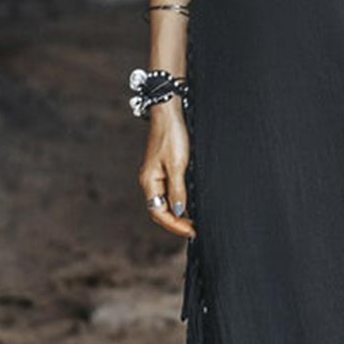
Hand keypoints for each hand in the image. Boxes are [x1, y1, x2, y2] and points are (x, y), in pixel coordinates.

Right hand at [137, 102, 195, 238]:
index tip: (191, 231)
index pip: (159, 212)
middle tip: (194, 229)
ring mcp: (156, 175)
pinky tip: (189, 204)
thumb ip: (178, 190)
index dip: (175, 225)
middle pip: (159, 210)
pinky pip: (168, 191)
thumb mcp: (178, 165)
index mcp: (148, 181)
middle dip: (175, 223)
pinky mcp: (163, 168)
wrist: (169, 112)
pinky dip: (178, 201)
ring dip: (177, 213)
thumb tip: (179, 212)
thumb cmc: (172, 136)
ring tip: (193, 220)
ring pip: (164, 202)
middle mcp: (149, 180)